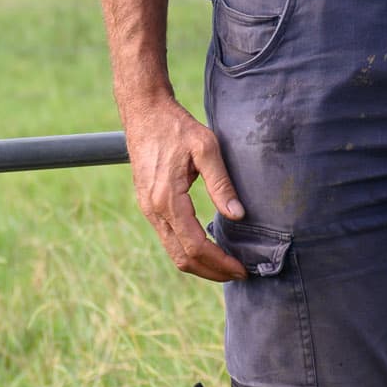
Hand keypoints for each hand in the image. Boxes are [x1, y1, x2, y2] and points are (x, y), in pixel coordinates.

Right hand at [122, 91, 247, 280]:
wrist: (144, 112)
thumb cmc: (176, 127)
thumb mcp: (206, 148)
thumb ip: (221, 183)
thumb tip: (237, 215)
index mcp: (167, 199)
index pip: (195, 245)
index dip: (220, 262)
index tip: (242, 268)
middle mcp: (154, 210)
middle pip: (182, 257)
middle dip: (212, 271)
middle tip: (238, 273)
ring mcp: (148, 210)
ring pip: (173, 252)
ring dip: (200, 264)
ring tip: (226, 266)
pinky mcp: (148, 205)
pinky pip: (169, 238)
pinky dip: (188, 250)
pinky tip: (208, 247)